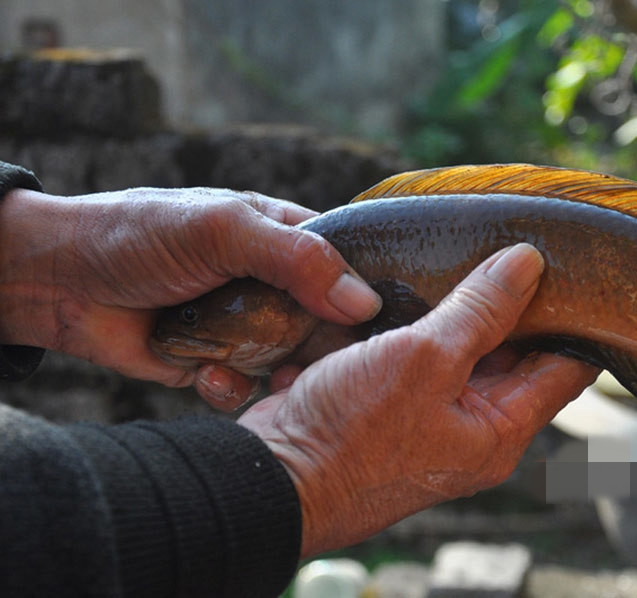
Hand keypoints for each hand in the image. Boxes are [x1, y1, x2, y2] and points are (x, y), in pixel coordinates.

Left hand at [0, 187, 380, 407]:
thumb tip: (362, 300)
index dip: (365, 294)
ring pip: (290, 361)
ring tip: (269, 376)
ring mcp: (244, 324)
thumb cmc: (140, 234)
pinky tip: (207, 374)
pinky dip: (232, 388)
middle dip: (322, 347)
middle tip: (316, 362)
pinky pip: (245, 386)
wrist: (58, 281)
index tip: (377, 326)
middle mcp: (271, 283)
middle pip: (326, 322)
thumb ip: (295, 259)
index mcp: (283, 237)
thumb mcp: (223, 231)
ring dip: (280, 374)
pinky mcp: (215, 361)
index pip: (347, 264)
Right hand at [238, 244, 599, 556]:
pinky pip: (411, 356)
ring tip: (459, 254)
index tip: (571, 269)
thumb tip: (527, 264)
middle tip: (508, 247)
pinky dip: (410, 326)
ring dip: (453, 310)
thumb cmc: (351, 435)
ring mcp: (427, 417)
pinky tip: (406, 286)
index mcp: (498, 431)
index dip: (573, 318)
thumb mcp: (426, 360)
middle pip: (510, 355)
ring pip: (457, 349)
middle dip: (509, 306)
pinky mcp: (387, 404)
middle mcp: (470, 428)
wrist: (272, 475)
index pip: (563, 369)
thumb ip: (480, 311)